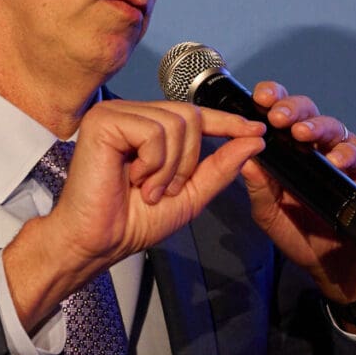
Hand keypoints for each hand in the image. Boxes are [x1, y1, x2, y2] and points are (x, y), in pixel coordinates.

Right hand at [4, 100, 264, 327]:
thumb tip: (253, 141)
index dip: (228, 122)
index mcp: (149, 128)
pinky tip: (132, 179)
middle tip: (163, 190)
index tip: (257, 131)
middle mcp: (133, 114)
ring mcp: (117, 113)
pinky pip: (153, 132)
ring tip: (146, 188)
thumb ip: (220, 167)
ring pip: (175, 123)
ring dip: (169, 167)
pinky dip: (152, 163)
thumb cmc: (133, 221)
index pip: (196, 115)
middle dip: (188, 161)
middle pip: (190, 116)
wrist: (98, 241)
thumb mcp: (190, 195)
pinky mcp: (104, 120)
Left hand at [239, 81, 355, 303]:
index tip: (258, 99)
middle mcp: (316, 148)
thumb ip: (259, 189)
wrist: (341, 266)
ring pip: (332, 127)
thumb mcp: (271, 216)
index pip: (279, 116)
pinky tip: (337, 160)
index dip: (271, 101)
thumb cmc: (304, 237)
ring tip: (301, 133)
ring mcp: (344, 156)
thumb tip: (246, 160)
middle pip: (306, 113)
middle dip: (291, 108)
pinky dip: (349, 153)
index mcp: (289, 152)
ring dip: (316, 126)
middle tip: (277, 116)